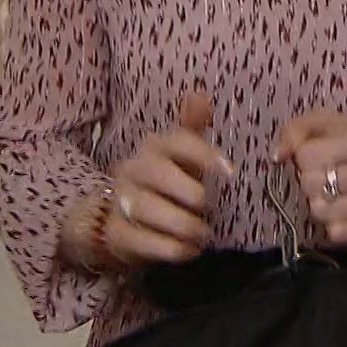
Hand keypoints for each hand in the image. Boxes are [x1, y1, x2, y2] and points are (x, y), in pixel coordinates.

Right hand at [100, 93, 235, 266]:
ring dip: (181, 224)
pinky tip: (189, 251)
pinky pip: (140, 240)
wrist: (118, 216)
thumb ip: (192, 128)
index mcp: (155, 147)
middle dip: (189, 193)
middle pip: (158, 174)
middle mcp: (134, 169)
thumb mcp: (181, 156)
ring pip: (146, 208)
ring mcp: (121, 200)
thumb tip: (200, 95)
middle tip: (211, 209)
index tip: (230, 173)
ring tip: (203, 235)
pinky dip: (169, 249)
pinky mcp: (116, 233)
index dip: (203, 154)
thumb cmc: (165, 183)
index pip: (177, 141)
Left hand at [274, 109, 346, 247]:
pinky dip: (331, 224)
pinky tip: (340, 212)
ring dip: (317, 204)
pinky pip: (335, 233)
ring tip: (329, 195)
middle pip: (311, 185)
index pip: (307, 155)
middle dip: (308, 182)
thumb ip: (296, 130)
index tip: (312, 157)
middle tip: (320, 178)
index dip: (302, 158)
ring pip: (320, 212)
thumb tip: (277, 156)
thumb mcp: (326, 124)